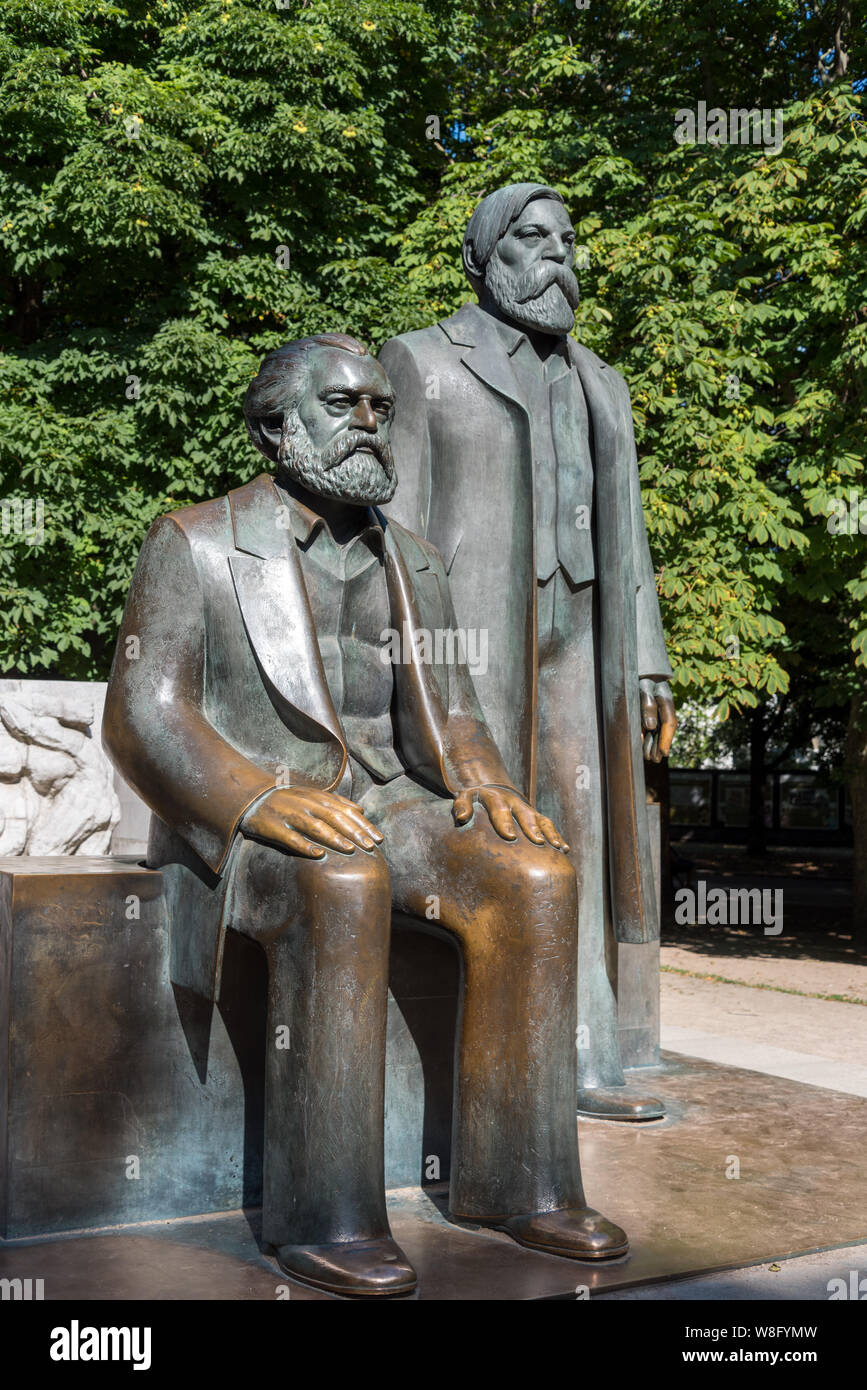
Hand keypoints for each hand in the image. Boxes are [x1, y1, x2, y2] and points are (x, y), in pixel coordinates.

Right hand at [241, 786, 382, 857]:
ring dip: (334, 838)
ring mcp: (290, 815)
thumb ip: (336, 802)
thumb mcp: (313, 796)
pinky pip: (291, 838)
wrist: (252, 798)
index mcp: (317, 797)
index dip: (363, 825)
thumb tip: (361, 811)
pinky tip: (318, 855)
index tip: (379, 839)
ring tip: (350, 850)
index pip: (346, 810)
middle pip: (334, 818)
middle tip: (370, 847)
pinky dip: (305, 846)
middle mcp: (306, 804)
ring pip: (315, 827)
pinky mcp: (274, 827)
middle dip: (354, 832)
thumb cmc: (289, 800)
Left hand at [452, 786, 568, 850]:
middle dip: (532, 828)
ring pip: (541, 820)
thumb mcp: (465, 796)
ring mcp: (528, 810)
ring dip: (550, 833)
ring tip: (557, 848)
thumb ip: (461, 805)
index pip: (500, 809)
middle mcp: (515, 803)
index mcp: (496, 798)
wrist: (494, 789)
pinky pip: (549, 826)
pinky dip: (557, 837)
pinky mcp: (537, 817)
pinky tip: (565, 850)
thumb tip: (461, 818)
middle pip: (525, 815)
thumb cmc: (476, 800)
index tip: (510, 836)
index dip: (505, 822)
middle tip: (538, 842)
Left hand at [639, 680, 675, 762]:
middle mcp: (663, 706)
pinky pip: (650, 727)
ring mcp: (656, 708)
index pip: (669, 722)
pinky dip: (648, 737)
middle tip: (656, 760)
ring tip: (650, 758)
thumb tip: (651, 726)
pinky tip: (643, 747)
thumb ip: (647, 704)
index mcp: (665, 699)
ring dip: (654, 744)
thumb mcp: (642, 687)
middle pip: (665, 729)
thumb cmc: (638, 676)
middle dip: (661, 745)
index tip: (664, 753)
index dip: (666, 739)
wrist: (633, 667)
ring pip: (658, 730)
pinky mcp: (648, 710)